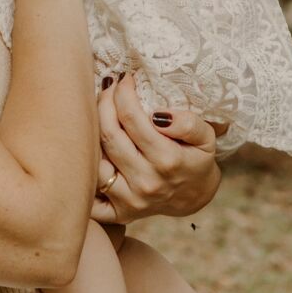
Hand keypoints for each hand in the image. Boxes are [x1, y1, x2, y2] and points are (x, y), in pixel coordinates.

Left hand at [90, 75, 220, 223]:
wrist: (194, 196)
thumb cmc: (197, 158)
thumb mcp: (206, 137)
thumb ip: (189, 123)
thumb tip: (159, 115)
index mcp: (167, 161)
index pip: (132, 119)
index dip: (123, 93)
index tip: (124, 79)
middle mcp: (146, 183)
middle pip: (108, 135)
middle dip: (104, 103)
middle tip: (108, 87)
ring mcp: (129, 200)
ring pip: (95, 160)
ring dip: (91, 130)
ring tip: (99, 110)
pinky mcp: (117, 213)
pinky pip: (91, 192)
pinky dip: (85, 171)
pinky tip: (88, 148)